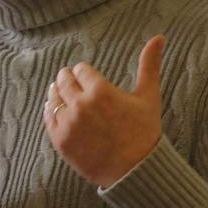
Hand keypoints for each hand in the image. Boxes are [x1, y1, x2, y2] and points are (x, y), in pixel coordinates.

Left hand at [44, 35, 164, 188]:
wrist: (135, 171)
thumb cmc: (144, 132)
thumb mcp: (148, 96)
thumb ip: (149, 64)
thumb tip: (159, 36)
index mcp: (101, 91)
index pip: (81, 69)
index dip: (85, 72)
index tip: (87, 75)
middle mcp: (81, 105)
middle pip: (64, 80)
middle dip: (68, 78)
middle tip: (70, 79)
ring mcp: (68, 123)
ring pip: (53, 97)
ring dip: (57, 92)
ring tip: (62, 92)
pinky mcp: (60, 140)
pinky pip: (48, 118)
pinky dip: (51, 111)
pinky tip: (58, 109)